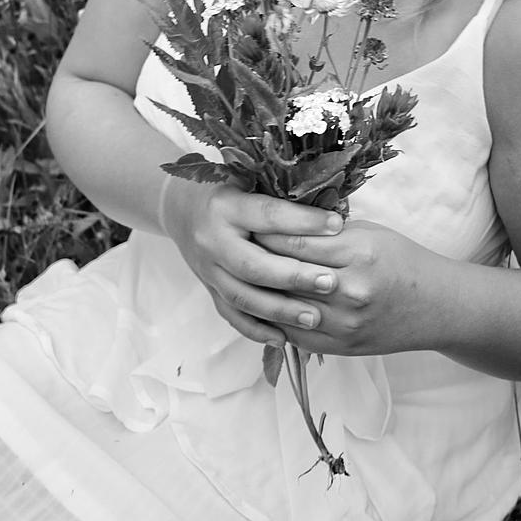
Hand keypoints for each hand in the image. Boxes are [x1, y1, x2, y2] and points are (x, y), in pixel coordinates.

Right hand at [160, 180, 344, 344]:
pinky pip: (231, 315)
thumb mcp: (250, 181)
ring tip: (314, 318)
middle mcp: (212, 240)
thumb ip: (283, 196)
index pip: (268, 215)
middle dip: (294, 276)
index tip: (337, 226)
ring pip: (242, 296)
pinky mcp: (209, 289)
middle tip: (331, 283)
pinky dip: (256, 330)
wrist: (183, 209)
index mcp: (226, 206)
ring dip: (280, 311)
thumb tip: (331, 213)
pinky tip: (283, 339)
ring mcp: (208, 269)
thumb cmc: (230, 191)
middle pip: (254, 265)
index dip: (303, 222)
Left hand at [254, 219, 436, 356]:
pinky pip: (294, 334)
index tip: (244, 223)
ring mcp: (343, 324)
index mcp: (357, 253)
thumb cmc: (403, 261)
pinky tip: (259, 305)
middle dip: (254, 260)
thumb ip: (326, 231)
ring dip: (259, 291)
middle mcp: (349, 290)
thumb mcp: (369, 233)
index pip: (294, 241)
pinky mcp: (340, 347)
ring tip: (238, 274)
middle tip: (232, 246)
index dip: (263, 232)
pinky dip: (273, 319)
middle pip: (284, 274)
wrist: (436, 307)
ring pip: (283, 307)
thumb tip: (281, 221)